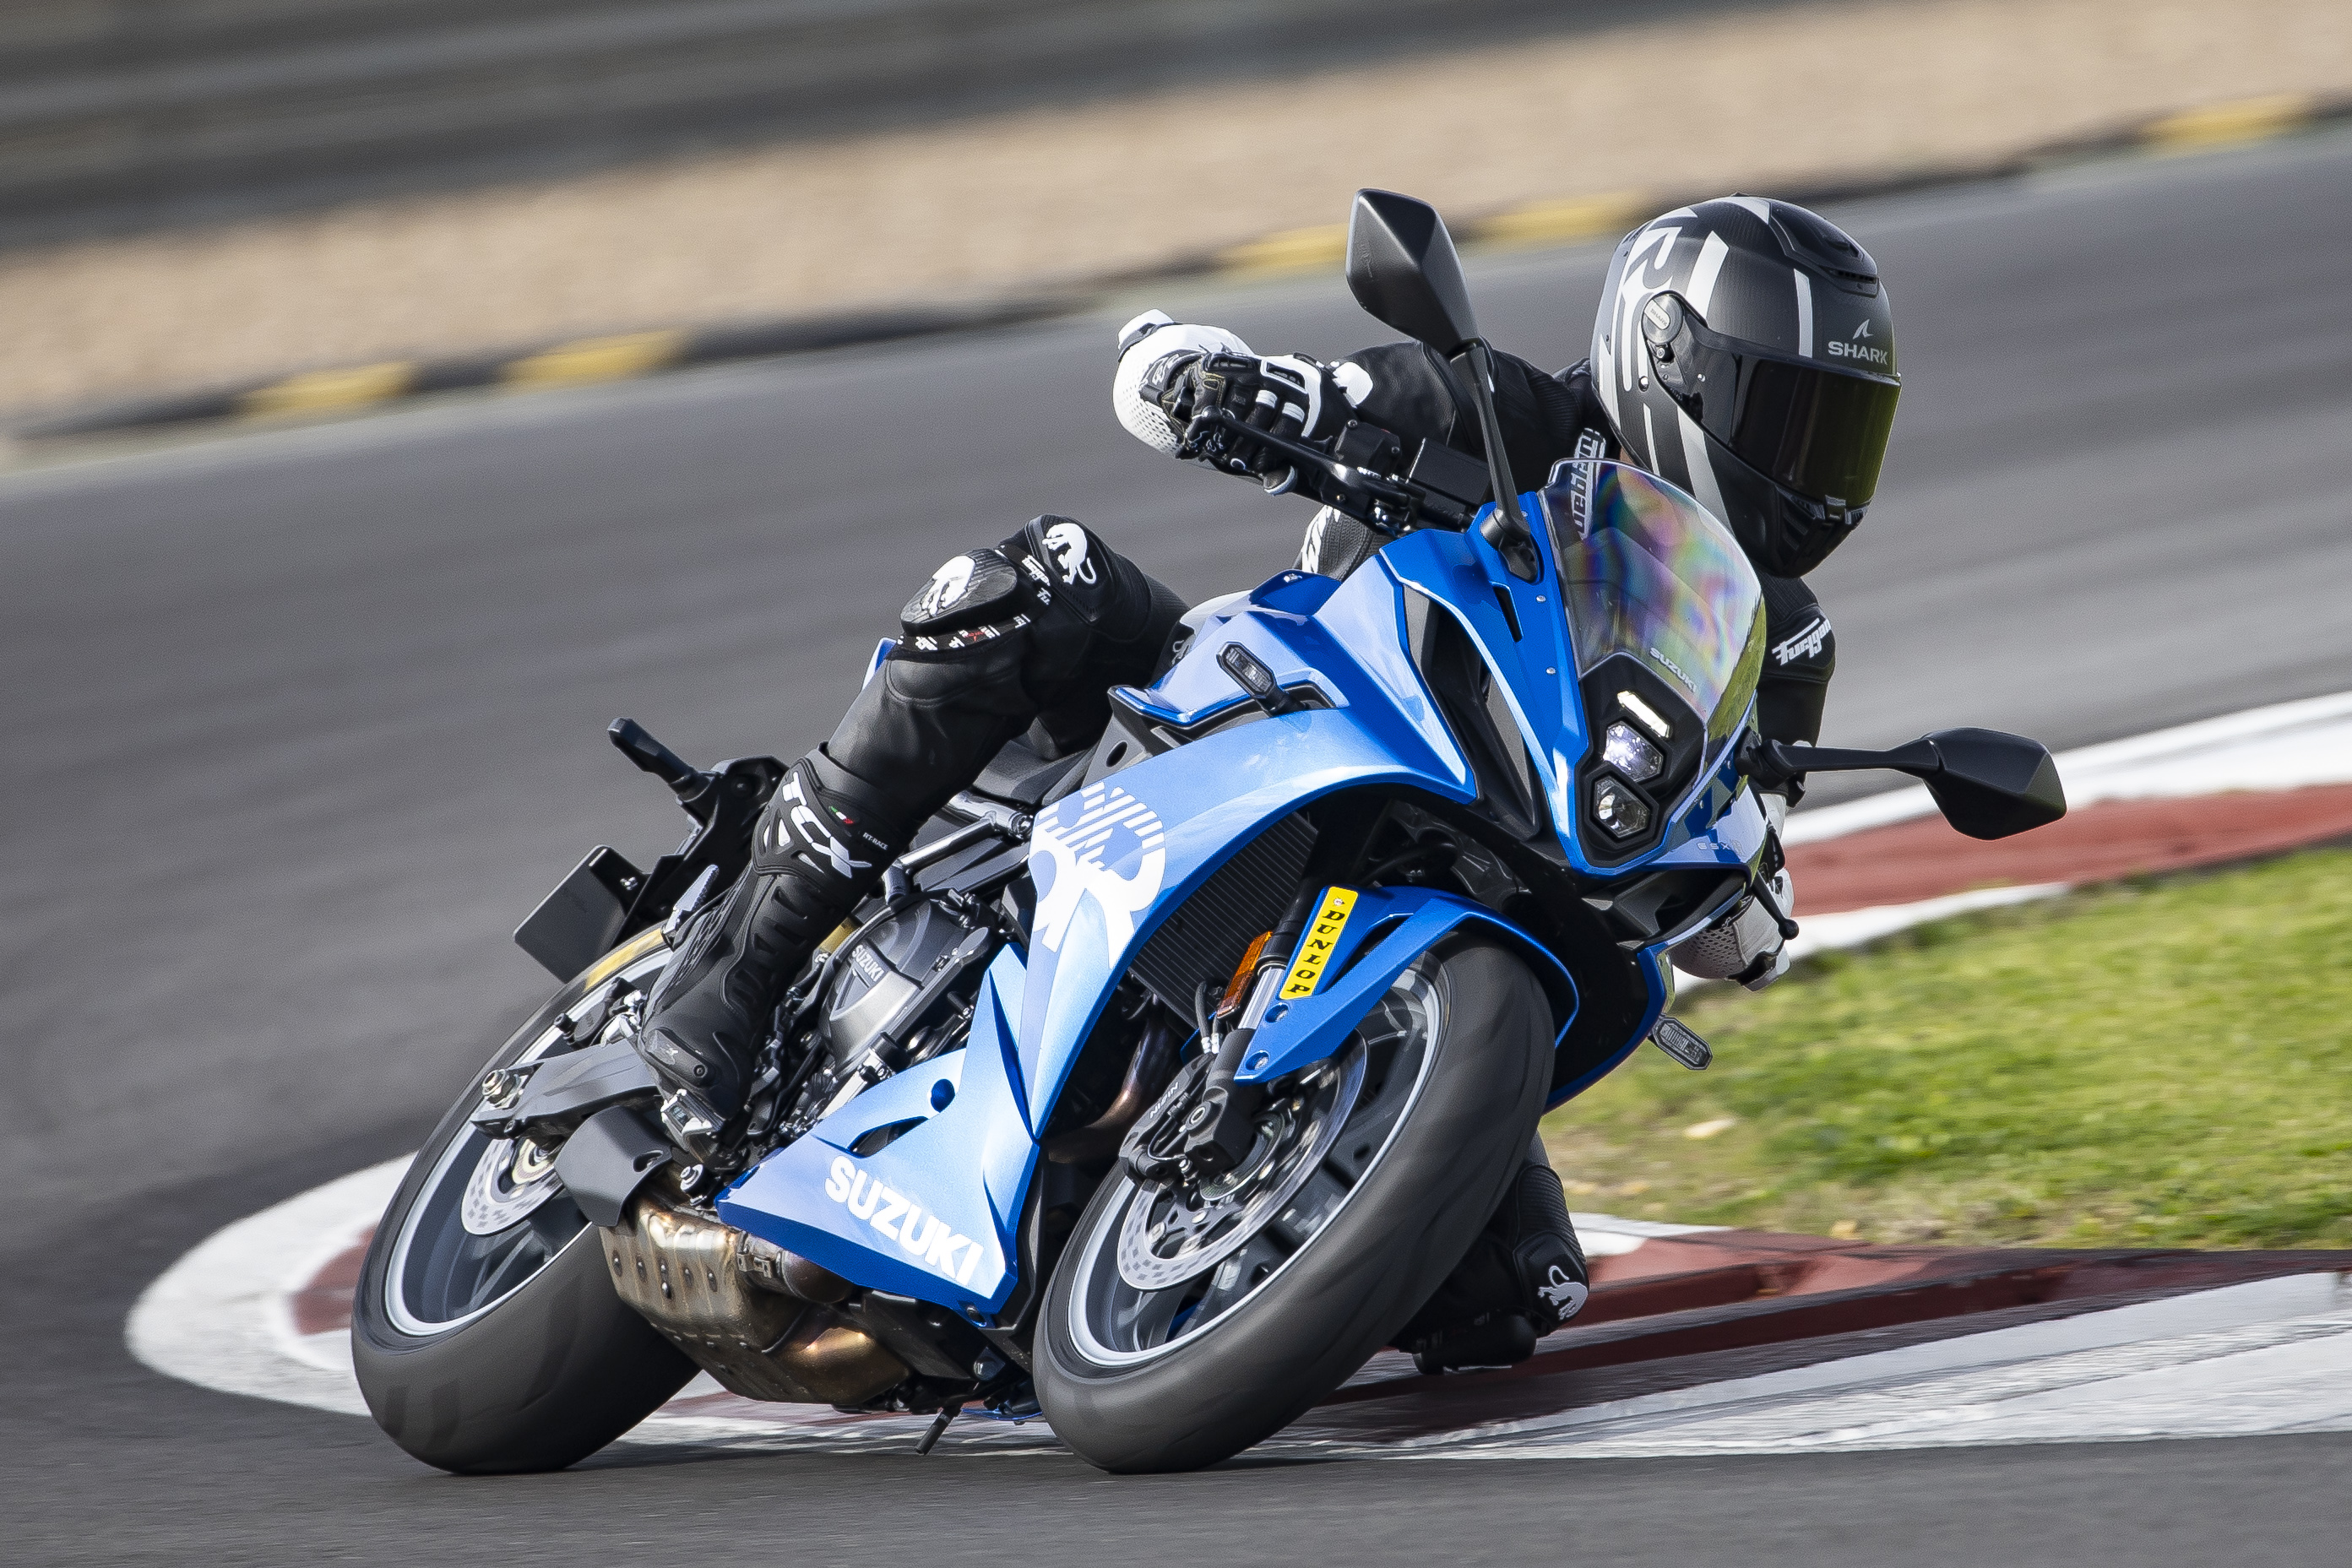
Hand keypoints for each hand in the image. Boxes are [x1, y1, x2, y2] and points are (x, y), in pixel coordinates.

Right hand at [1159, 353, 1341, 477]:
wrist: (1217, 383)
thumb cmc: (1246, 420)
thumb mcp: (1263, 441)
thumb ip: (1273, 466)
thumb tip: (1277, 487)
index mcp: (1293, 394)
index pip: (1290, 421)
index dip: (1273, 448)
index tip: (1258, 467)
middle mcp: (1272, 376)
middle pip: (1262, 413)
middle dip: (1246, 444)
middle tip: (1234, 463)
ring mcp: (1244, 368)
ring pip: (1234, 407)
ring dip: (1222, 435)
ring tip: (1215, 450)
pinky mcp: (1216, 366)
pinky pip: (1208, 399)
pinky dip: (1202, 422)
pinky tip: (1199, 436)